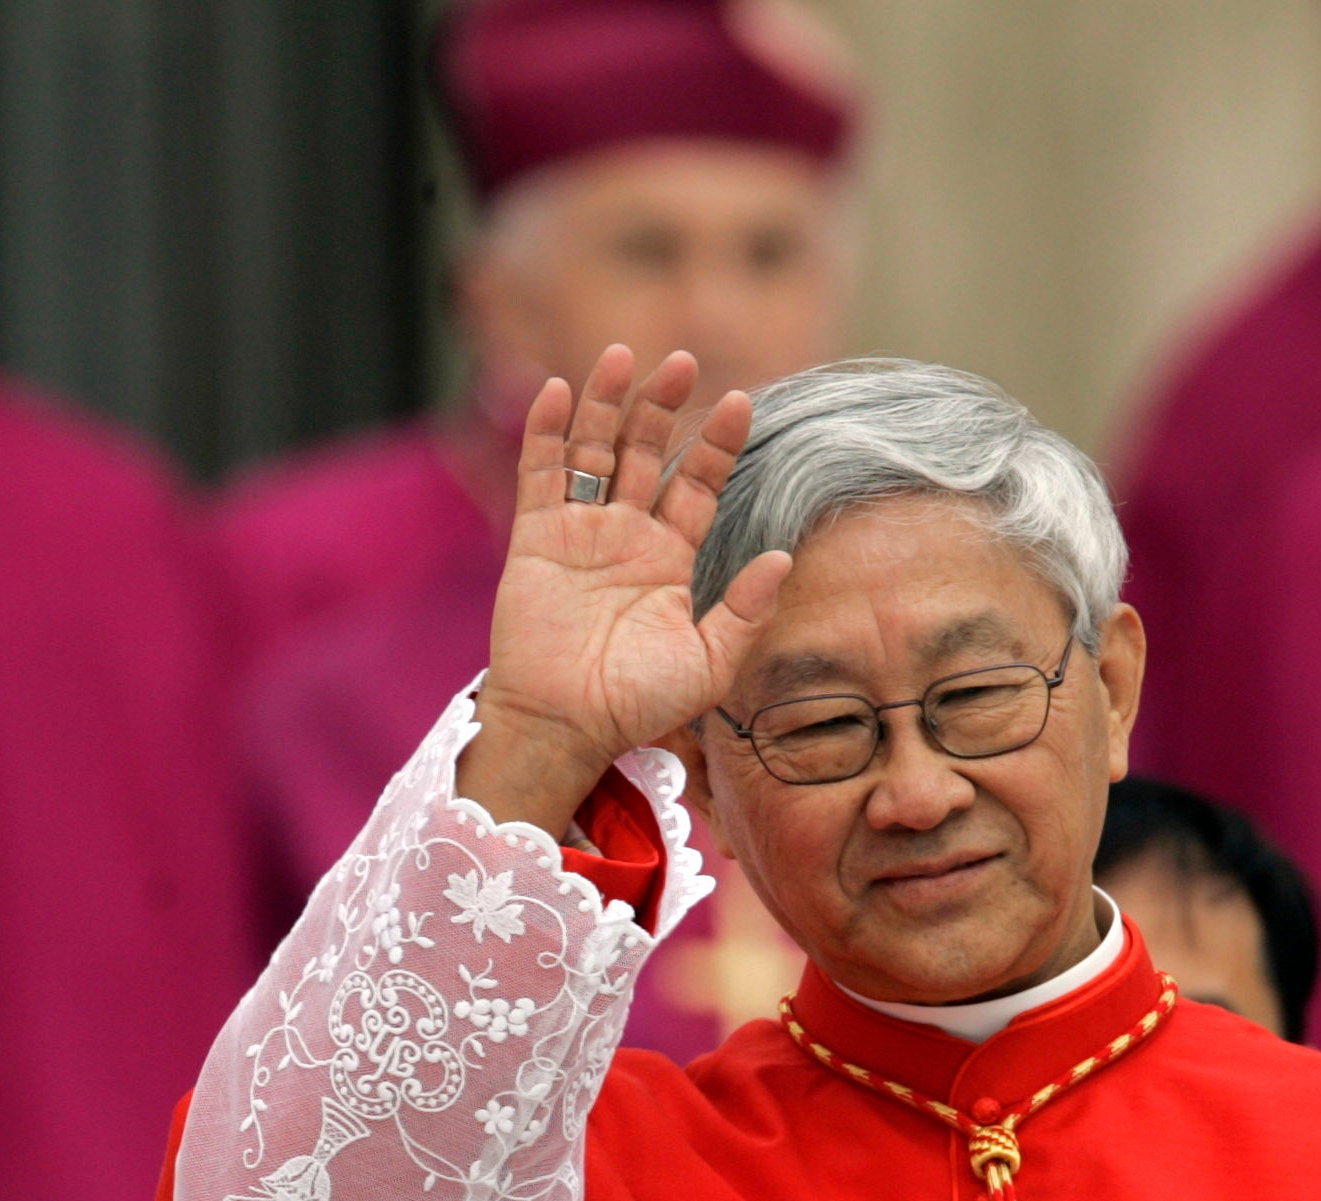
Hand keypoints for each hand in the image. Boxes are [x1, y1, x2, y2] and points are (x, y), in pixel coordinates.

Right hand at [461, 345, 795, 836]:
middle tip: (683, 360)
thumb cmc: (639, 704)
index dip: (718, 444)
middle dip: (662, 407)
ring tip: (623, 354)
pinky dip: (545, 432)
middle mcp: (626, 537)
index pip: (698, 486)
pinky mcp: (535, 538)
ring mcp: (579, 533)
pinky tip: (558, 391)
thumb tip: (784, 556)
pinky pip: (539, 474)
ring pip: (595, 452)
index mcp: (670, 559)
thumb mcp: (711, 662)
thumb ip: (746, 609)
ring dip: (607, 404)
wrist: (567, 726)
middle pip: (647, 453)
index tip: (742, 402)